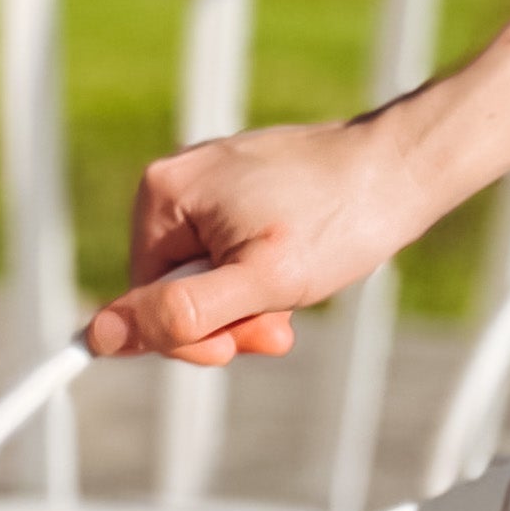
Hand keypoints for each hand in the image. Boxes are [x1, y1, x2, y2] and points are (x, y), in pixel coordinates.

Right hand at [89, 115, 433, 367]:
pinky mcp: (248, 186)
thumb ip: (180, 314)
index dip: (189, 336)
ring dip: (253, 300)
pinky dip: (267, 272)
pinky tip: (305, 265)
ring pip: (212, 275)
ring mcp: (216, 181)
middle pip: (177, 289)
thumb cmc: (344, 217)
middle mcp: (182, 179)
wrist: (410, 165)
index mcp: (163, 193)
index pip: (142, 301)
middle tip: (281, 323)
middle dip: (229, 317)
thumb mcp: (258, 284)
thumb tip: (100, 335)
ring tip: (303, 287)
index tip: (240, 344)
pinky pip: (236, 251)